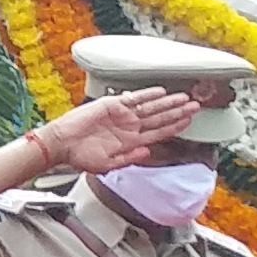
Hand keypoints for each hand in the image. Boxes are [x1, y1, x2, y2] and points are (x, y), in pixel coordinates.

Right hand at [31, 88, 199, 175]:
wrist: (60, 144)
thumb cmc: (79, 156)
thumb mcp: (107, 165)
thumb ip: (129, 159)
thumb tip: (147, 151)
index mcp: (131, 141)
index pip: (160, 132)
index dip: (176, 127)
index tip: (190, 121)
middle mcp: (129, 127)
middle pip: (160, 118)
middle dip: (178, 112)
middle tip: (196, 106)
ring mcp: (122, 115)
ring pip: (151, 107)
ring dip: (168, 103)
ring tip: (185, 98)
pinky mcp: (112, 105)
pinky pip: (133, 98)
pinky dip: (147, 94)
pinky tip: (161, 92)